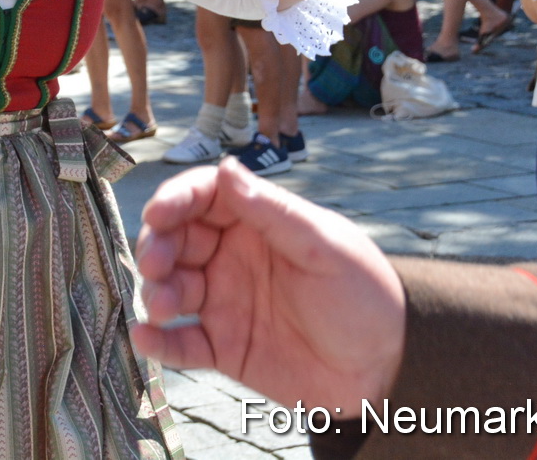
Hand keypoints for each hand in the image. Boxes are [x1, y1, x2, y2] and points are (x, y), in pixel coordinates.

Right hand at [133, 160, 405, 412]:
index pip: (203, 198)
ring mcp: (225, 303)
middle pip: (176, 240)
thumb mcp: (325, 247)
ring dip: (155, 292)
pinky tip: (146, 340)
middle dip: (157, 247)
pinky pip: (182, 343)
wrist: (390, 369)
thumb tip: (228, 167)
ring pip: (171, 289)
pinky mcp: (224, 348)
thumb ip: (273, 212)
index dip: (175, 200)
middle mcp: (232, 258)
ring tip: (160, 305)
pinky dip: (159, 342)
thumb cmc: (365, 296)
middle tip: (156, 265)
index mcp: (257, 224)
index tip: (159, 214)